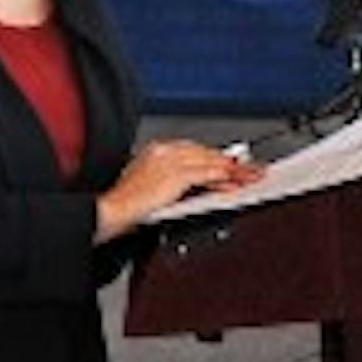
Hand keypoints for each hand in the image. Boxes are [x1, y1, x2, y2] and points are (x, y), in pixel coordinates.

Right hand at [94, 140, 263, 243]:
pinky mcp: (175, 175)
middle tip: (251, 169)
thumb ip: (173, 181)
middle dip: (231, 163)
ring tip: (251, 177)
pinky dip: (224, 180)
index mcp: (156, 150)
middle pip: (206, 154)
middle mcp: (164, 151)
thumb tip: (198, 184)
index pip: (195, 150)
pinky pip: (206, 176)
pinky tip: (235, 185)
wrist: (109, 211)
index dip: (216, 158)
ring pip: (211, 163)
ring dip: (234, 172)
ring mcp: (170, 161)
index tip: (233, 164)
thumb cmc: (124, 206)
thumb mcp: (151, 186)